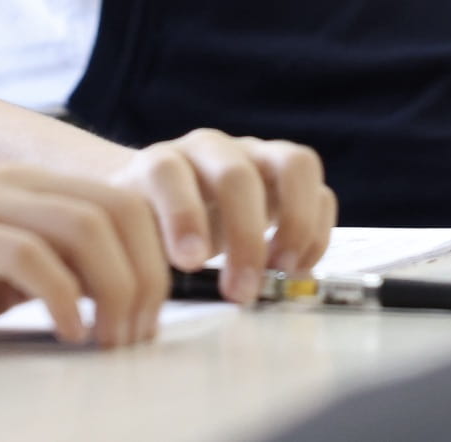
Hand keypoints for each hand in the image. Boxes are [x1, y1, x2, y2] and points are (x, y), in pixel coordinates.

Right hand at [0, 163, 168, 343]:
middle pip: (120, 211)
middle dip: (147, 276)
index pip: (127, 204)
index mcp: (34, 186)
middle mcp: (15, 182)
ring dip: (116, 288)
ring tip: (112, 341)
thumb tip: (117, 305)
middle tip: (139, 337)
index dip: (155, 260)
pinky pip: (29, 256)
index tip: (154, 318)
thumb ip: (53, 272)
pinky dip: (64, 295)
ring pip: (87, 227)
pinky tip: (70, 332)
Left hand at [109, 130, 334, 304]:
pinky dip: (316, 230)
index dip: (181, 215)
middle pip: (237, 175)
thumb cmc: (144, 232)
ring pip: (296, 164)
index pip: (167, 173)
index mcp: (160, 164)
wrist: (163, 203)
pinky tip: (296, 267)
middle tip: (242, 291)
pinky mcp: (289, 175)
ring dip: (295, 222)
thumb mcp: (130, 243)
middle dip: (244, 237)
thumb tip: (142, 299)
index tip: (190, 265)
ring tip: (283, 270)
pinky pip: (320, 190)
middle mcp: (212, 149)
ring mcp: (258, 154)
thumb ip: (137, 259)